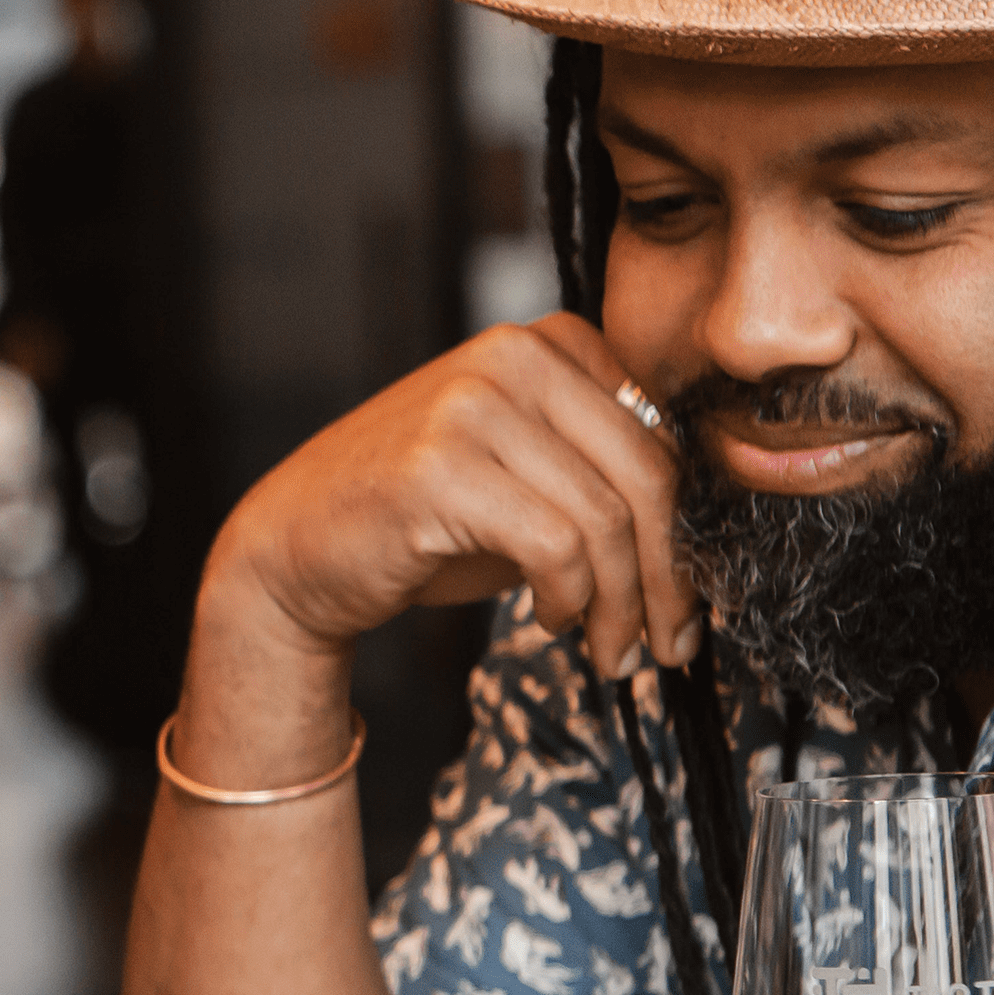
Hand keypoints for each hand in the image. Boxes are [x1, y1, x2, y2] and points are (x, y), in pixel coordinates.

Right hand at [200, 313, 694, 687]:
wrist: (292, 552)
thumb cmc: (415, 525)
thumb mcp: (524, 482)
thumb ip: (597, 476)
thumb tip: (701, 542)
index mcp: (545, 343)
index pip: (662, 436)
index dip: (690, 529)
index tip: (690, 601)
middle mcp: (510, 356)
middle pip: (647, 475)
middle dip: (671, 577)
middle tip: (671, 643)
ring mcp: (472, 406)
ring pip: (605, 519)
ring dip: (622, 604)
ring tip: (612, 651)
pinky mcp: (441, 468)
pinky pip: (555, 546)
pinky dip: (570, 600)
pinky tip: (553, 621)